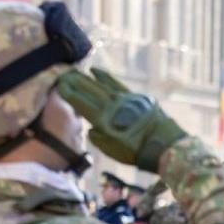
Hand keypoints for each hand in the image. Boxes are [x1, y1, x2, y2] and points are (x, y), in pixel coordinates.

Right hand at [57, 68, 186, 172]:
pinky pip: (116, 83)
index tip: (59, 85)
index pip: (80, 102)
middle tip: (63, 74)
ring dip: (87, 77)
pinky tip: (97, 72)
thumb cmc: (135, 153)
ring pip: (101, 84)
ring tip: (77, 71)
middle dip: (75, 81)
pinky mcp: (136, 97)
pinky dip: (105, 77)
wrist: (164, 146)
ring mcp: (125, 99)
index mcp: (103, 119)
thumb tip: (91, 127)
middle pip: (89, 89)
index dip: (68, 92)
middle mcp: (111, 105)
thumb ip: (97, 138)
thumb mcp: (111, 151)